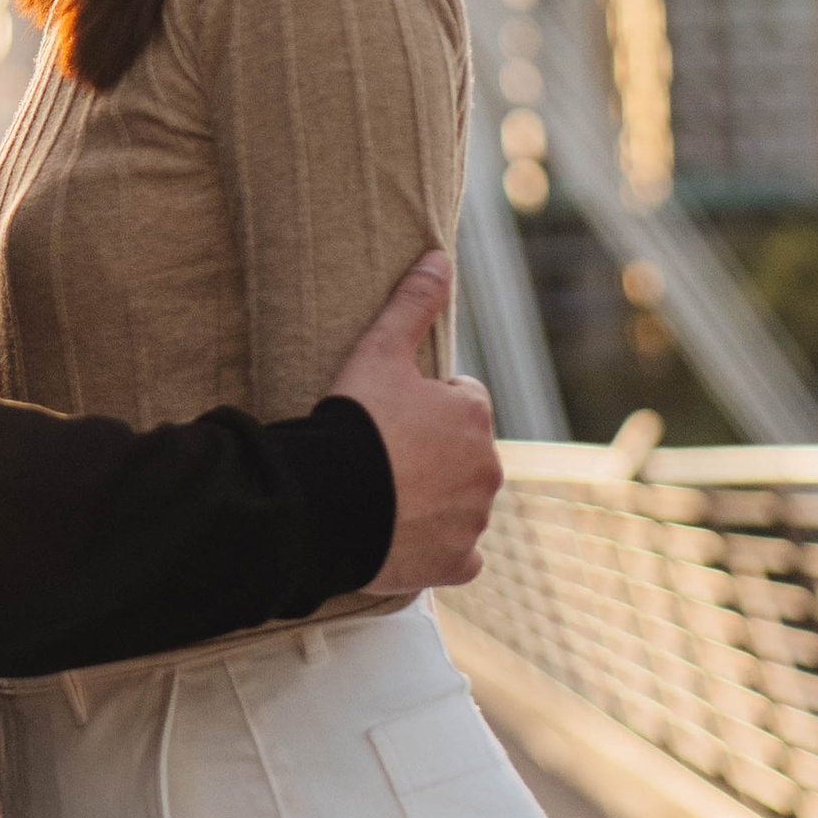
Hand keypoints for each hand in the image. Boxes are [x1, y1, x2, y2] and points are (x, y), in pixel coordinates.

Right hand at [327, 252, 501, 593]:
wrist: (328, 500)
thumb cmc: (355, 422)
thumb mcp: (378, 351)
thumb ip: (413, 302)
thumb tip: (439, 255)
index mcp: (475, 417)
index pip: (463, 402)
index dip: (425, 406)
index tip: (391, 417)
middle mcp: (488, 469)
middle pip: (465, 455)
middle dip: (435, 454)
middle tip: (385, 458)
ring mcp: (475, 519)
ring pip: (464, 502)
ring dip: (437, 499)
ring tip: (387, 496)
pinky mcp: (458, 562)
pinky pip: (462, 555)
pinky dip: (442, 548)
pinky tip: (408, 538)